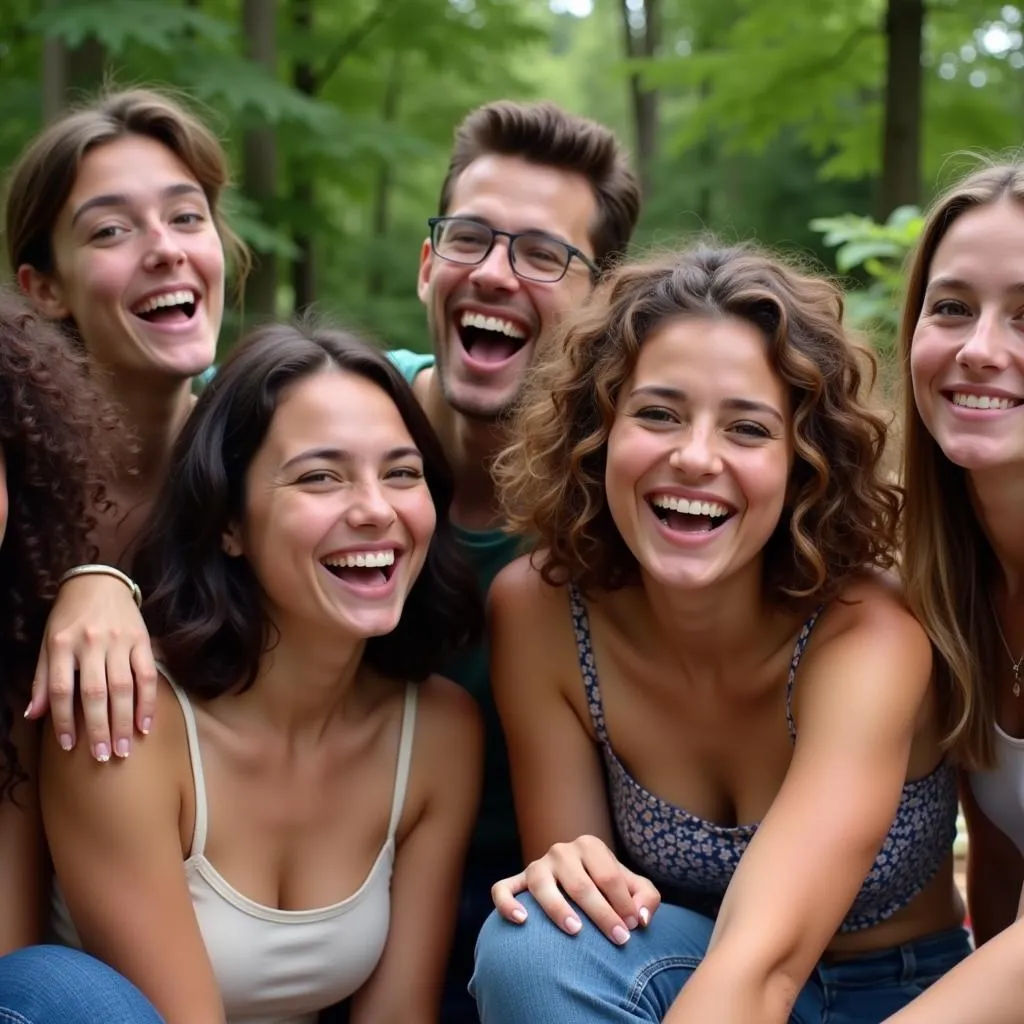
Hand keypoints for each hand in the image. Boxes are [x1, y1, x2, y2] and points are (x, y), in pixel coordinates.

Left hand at [26, 574, 156, 761]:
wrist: (99, 583)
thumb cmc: (70, 618)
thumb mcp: (48, 643)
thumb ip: (42, 678)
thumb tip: (34, 715)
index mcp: (62, 644)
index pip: (62, 689)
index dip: (64, 720)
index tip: (68, 746)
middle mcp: (91, 643)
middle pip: (95, 692)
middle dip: (99, 728)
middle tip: (103, 757)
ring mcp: (120, 641)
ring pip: (123, 687)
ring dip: (123, 721)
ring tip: (123, 748)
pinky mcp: (142, 640)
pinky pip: (147, 675)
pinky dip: (147, 702)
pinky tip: (145, 724)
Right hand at [491, 834, 660, 944]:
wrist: (580, 888)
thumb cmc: (610, 891)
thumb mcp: (634, 888)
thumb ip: (647, 898)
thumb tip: (641, 918)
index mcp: (589, 845)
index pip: (609, 876)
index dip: (624, 904)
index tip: (634, 928)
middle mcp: (561, 850)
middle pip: (580, 884)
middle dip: (602, 914)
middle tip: (620, 940)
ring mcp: (536, 865)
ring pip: (541, 885)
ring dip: (558, 909)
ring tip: (576, 931)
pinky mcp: (518, 882)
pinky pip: (503, 889)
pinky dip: (507, 903)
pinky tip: (522, 920)